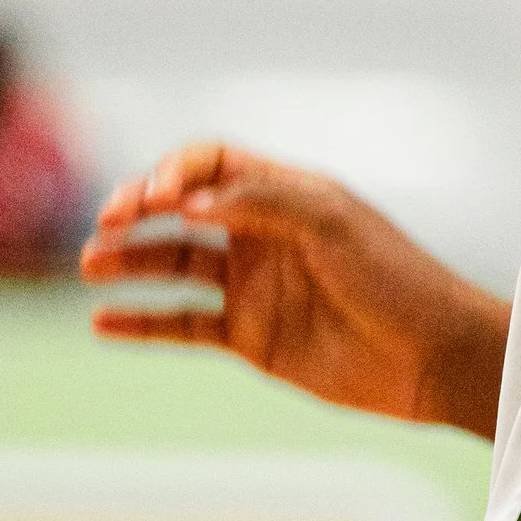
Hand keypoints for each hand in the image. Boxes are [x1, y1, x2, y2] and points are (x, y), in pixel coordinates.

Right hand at [79, 139, 508, 433]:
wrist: (432, 357)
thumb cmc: (394, 278)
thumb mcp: (332, 224)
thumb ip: (260, 204)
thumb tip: (187, 205)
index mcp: (285, 193)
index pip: (211, 164)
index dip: (174, 172)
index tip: (153, 198)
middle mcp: (263, 234)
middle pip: (181, 210)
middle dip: (138, 210)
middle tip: (106, 224)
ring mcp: (254, 286)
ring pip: (173, 264)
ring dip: (128, 261)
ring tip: (88, 264)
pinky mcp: (251, 337)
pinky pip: (183, 324)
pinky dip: (142, 322)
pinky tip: (102, 321)